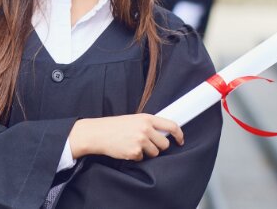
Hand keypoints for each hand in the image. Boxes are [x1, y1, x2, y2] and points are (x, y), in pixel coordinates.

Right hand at [68, 114, 183, 161]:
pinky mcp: (135, 152)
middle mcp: (145, 129)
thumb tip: (163, 133)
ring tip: (133, 145)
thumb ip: (147, 124)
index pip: (171, 125)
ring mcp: (140, 141)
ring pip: (155, 153)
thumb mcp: (132, 119)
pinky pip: (142, 158)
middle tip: (147, 144)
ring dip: (147, 152)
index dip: (179, 134)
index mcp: (146, 118)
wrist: (97, 133)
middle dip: (158, 146)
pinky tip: (126, 149)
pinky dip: (135, 156)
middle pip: (164, 143)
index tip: (180, 140)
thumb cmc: (113, 126)